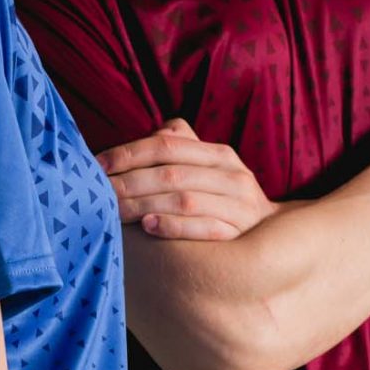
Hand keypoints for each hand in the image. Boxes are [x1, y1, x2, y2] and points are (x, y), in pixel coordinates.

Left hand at [95, 118, 276, 239]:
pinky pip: (204, 229)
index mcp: (218, 155)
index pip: (167, 145)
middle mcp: (232, 175)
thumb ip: (180, 148)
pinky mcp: (239, 234)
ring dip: (144, 205)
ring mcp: (239, 206)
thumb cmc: (223, 198)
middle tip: (99, 193)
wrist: (270, 236)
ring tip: (115, 211)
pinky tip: (148, 226)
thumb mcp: (207, 169)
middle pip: (171, 173)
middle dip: (129, 182)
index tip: (98, 165)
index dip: (129, 153)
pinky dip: (174, 226)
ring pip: (184, 200)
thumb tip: (148, 132)